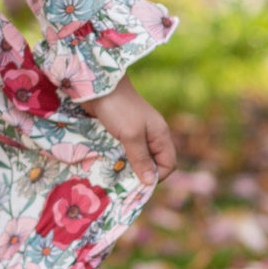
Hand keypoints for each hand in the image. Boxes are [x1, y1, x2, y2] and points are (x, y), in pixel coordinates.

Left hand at [80, 73, 175, 187]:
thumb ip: (140, 158)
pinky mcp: (123, 131)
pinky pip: (126, 150)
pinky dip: (120, 158)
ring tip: (115, 174)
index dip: (156, 176)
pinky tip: (109, 163)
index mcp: (160, 135)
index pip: (168, 164)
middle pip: (154, 163)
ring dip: (129, 166)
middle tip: (124, 182)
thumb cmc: (118, 108)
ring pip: (138, 158)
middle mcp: (152, 135)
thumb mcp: (131, 135)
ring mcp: (137, 133)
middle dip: (141, 174)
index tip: (137, 183)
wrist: (99, 85)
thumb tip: (150, 182)